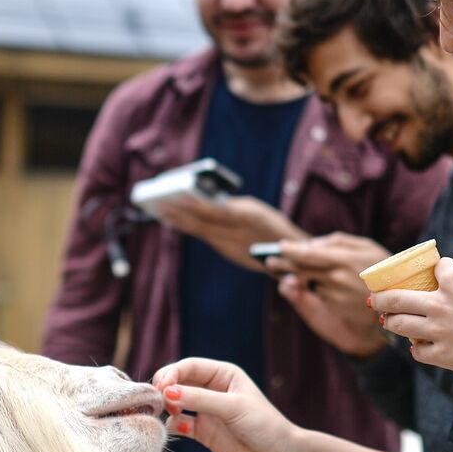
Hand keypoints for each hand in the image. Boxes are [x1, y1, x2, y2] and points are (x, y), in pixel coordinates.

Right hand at [152, 358, 299, 451]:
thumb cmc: (264, 425)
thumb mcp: (232, 407)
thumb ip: (199, 399)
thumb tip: (167, 392)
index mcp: (223, 374)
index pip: (189, 366)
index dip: (172, 373)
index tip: (162, 387)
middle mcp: (212, 389)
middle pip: (178, 382)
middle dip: (165, 388)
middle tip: (159, 400)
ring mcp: (206, 411)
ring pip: (175, 402)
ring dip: (166, 406)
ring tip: (168, 413)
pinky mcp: (203, 432)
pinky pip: (178, 424)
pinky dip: (173, 425)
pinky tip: (179, 429)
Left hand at [156, 196, 305, 270]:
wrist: (291, 254)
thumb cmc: (272, 225)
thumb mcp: (255, 210)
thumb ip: (231, 207)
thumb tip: (206, 203)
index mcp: (247, 218)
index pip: (215, 211)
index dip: (194, 205)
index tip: (178, 197)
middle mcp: (237, 234)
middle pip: (203, 224)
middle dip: (181, 215)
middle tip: (161, 205)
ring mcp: (232, 247)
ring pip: (201, 233)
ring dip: (182, 223)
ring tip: (164, 213)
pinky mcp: (229, 254)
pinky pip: (207, 239)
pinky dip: (192, 230)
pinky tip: (180, 224)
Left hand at [270, 233, 390, 355]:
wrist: (399, 301)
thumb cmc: (383, 267)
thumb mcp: (366, 247)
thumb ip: (337, 242)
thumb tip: (310, 244)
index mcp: (344, 259)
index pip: (307, 254)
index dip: (290, 250)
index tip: (279, 246)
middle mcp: (337, 278)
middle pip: (301, 269)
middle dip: (283, 264)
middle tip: (271, 261)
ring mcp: (336, 295)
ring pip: (308, 282)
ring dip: (297, 276)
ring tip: (287, 271)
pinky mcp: (336, 309)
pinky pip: (319, 294)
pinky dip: (315, 288)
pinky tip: (318, 285)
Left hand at [370, 257, 452, 383]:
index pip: (438, 267)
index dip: (440, 268)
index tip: (439, 272)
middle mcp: (440, 303)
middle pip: (398, 296)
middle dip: (382, 296)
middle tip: (375, 298)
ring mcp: (438, 331)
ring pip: (399, 324)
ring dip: (390, 321)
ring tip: (386, 320)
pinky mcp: (442, 355)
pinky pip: (418, 352)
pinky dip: (417, 350)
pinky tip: (417, 348)